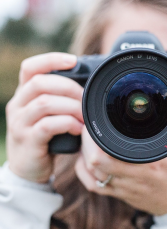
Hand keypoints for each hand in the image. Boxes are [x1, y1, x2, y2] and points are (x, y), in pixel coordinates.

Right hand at [6, 53, 83, 182]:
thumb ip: (59, 100)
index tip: (74, 60)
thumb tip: (87, 87)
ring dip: (71, 107)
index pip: (30, 67)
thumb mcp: (47, 115)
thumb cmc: (45, 137)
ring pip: (45, 103)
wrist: (28, 168)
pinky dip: (67, 124)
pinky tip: (79, 129)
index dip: (51, 60)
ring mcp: (20, 123)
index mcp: (24, 95)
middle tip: (86, 100)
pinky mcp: (28, 140)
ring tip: (85, 116)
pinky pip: (48, 125)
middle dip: (69, 88)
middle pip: (41, 83)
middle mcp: (18, 105)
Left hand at [75, 116, 166, 214]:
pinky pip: (93, 186)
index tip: (96, 120)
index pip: (109, 152)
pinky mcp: (120, 195)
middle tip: (90, 127)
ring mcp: (124, 188)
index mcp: (150, 164)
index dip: (96, 136)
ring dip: (84, 154)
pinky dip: (84, 172)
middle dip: (86, 142)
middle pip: (95, 161)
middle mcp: (133, 177)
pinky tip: (86, 159)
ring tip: (89, 139)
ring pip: (91, 173)